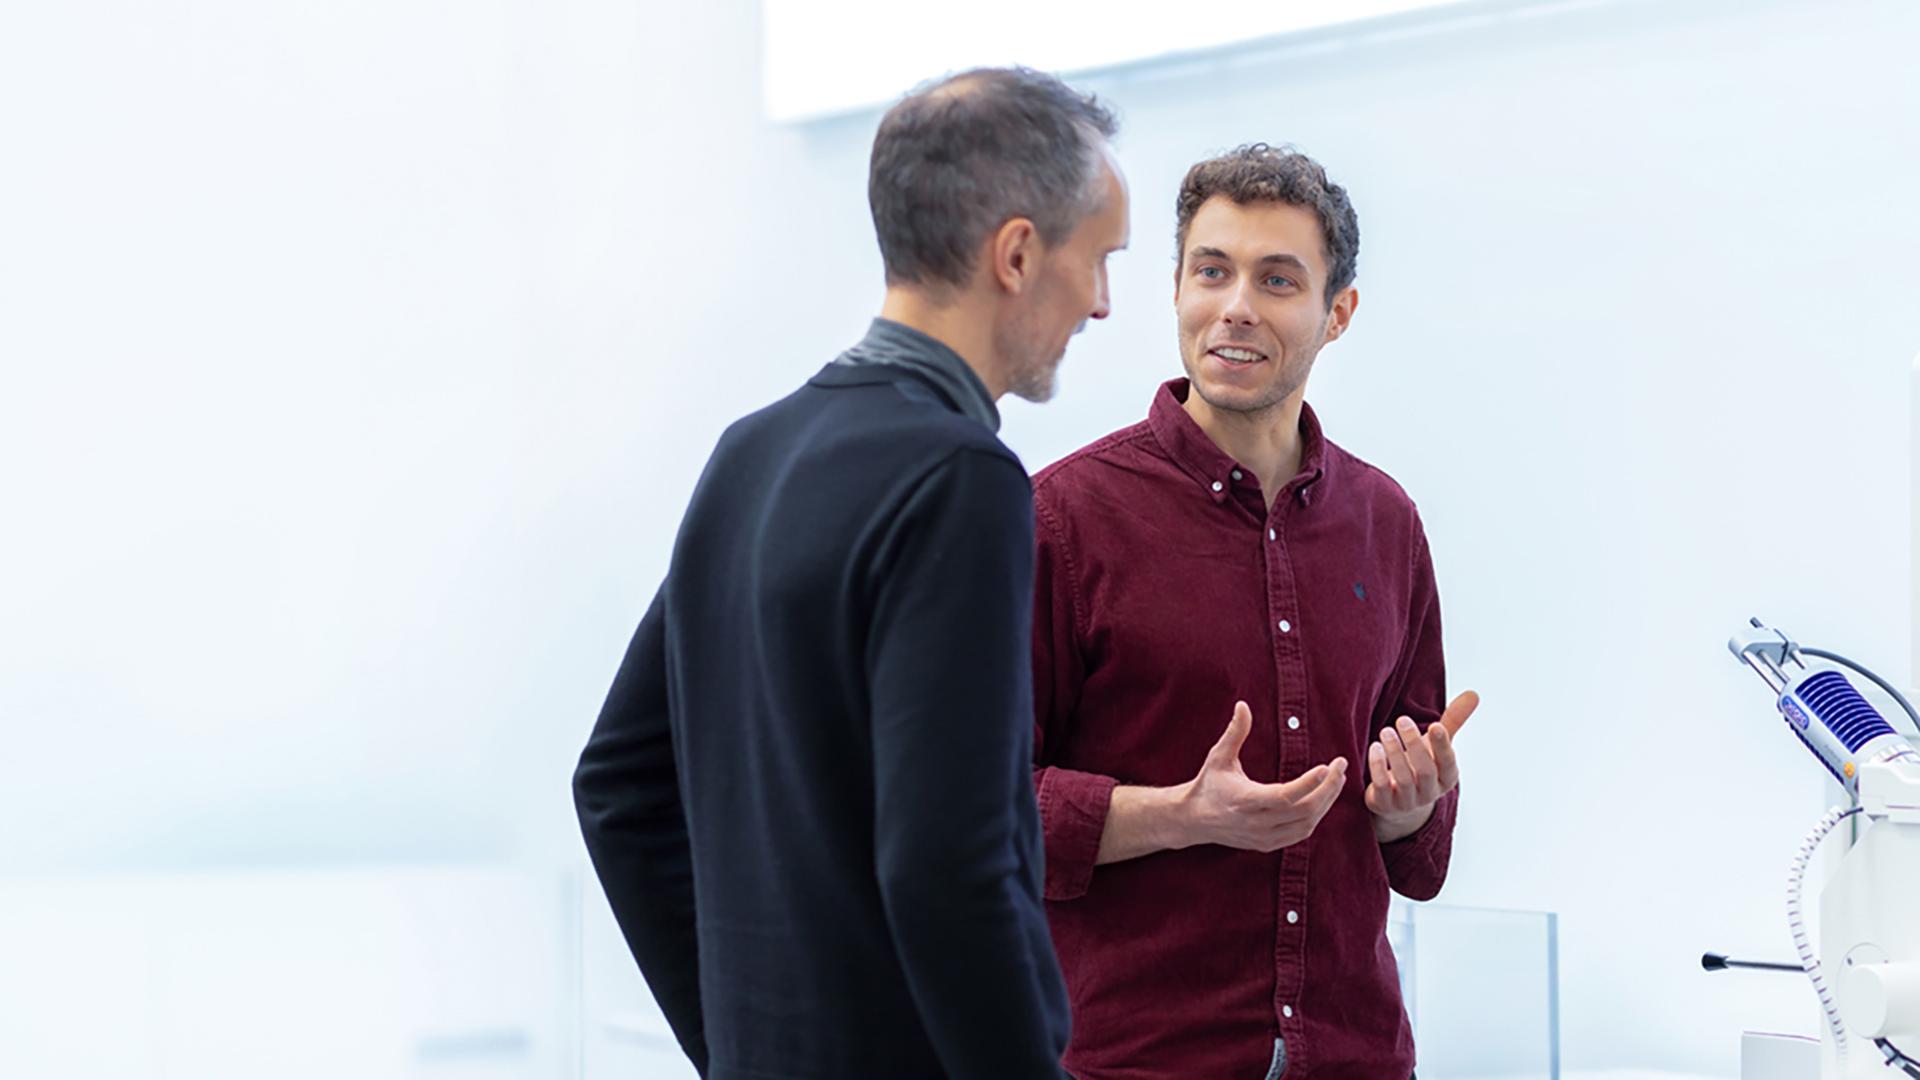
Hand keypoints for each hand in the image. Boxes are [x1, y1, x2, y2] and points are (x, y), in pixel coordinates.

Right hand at [1175, 701, 1347, 852]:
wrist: (1193, 819)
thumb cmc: (1208, 784)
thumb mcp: (1218, 756)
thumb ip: (1235, 732)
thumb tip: (1243, 705)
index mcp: (1245, 800)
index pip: (1285, 796)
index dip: (1309, 783)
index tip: (1327, 766)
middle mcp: (1257, 822)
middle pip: (1304, 810)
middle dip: (1328, 789)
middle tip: (1341, 767)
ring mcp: (1264, 837)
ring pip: (1307, 824)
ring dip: (1326, 803)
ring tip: (1336, 780)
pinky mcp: (1267, 844)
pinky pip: (1300, 834)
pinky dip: (1315, 817)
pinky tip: (1322, 799)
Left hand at [1365, 690, 1478, 841]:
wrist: (1398, 802)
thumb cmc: (1419, 766)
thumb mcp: (1436, 746)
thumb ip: (1453, 722)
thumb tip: (1473, 694)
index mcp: (1446, 777)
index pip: (1448, 763)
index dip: (1442, 746)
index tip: (1435, 725)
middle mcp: (1430, 792)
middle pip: (1425, 770)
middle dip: (1414, 744)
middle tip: (1401, 719)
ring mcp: (1408, 801)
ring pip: (1403, 779)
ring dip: (1394, 753)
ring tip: (1386, 731)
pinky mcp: (1386, 804)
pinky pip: (1382, 787)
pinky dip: (1378, 767)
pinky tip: (1374, 747)